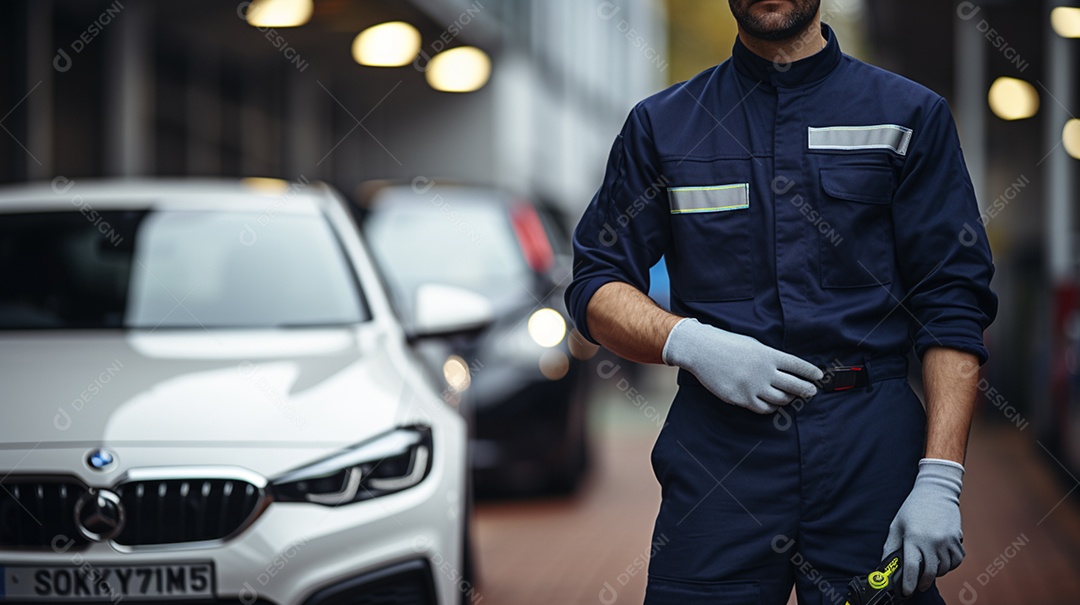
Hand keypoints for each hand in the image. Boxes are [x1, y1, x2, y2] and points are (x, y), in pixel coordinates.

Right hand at [661, 318, 822, 413]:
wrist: (701, 350)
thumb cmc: (726, 343)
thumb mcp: (752, 344)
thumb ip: (769, 358)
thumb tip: (785, 371)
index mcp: (768, 355)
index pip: (797, 366)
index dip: (811, 373)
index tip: (819, 376)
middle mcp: (763, 372)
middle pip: (794, 385)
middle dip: (807, 390)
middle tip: (812, 391)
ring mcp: (752, 387)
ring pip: (781, 399)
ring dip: (789, 399)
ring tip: (791, 397)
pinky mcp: (741, 398)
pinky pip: (763, 408)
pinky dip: (771, 407)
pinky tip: (773, 404)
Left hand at [883, 459, 965, 594]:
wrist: (936, 491)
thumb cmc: (913, 508)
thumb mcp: (897, 525)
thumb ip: (891, 546)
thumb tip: (885, 564)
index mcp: (913, 538)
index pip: (911, 568)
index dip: (909, 584)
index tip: (907, 592)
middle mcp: (931, 541)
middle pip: (930, 573)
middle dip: (923, 582)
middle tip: (918, 585)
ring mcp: (946, 541)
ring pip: (944, 569)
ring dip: (936, 572)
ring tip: (929, 567)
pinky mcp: (957, 539)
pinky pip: (956, 561)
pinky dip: (950, 565)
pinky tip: (942, 560)